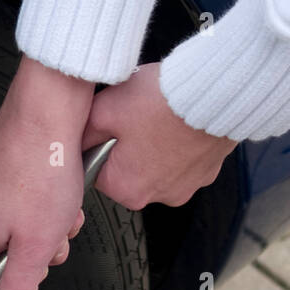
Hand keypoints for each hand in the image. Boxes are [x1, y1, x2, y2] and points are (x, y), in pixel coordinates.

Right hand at [0, 56, 94, 289]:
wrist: (47, 112)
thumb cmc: (40, 169)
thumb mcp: (37, 245)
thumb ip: (20, 283)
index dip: (16, 273)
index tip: (35, 260)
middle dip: (34, 244)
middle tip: (54, 231)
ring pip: (9, 219)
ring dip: (41, 219)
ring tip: (59, 204)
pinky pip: (11, 192)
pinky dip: (36, 193)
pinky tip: (54, 184)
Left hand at [82, 62, 237, 209]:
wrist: (212, 92)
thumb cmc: (161, 102)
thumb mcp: (105, 110)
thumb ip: (84, 132)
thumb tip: (77, 141)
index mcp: (126, 189)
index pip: (97, 171)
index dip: (101, 143)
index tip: (112, 126)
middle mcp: (157, 197)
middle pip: (128, 171)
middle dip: (128, 145)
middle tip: (137, 118)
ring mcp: (185, 187)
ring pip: (156, 165)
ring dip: (154, 145)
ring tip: (159, 118)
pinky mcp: (207, 173)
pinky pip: (183, 160)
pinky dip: (179, 144)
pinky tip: (178, 123)